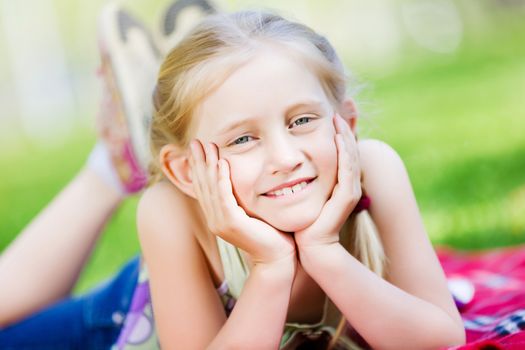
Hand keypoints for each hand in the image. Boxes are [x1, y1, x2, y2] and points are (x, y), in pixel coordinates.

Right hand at [189, 140, 295, 265]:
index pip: (204, 188)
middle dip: (199, 162)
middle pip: (203, 185)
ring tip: (207, 146)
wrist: (278, 257)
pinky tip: (221, 163)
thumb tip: (242, 180)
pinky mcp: (231, 223)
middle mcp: (215, 219)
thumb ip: (242, 198)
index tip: (198, 148)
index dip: (199, 167)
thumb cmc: (271, 234)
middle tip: (195, 142)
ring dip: (208, 165)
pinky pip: (223, 196)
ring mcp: (220, 223)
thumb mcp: (252, 212)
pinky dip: (221, 178)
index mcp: (217, 217)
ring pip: (211, 188)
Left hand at [294, 114, 361, 249]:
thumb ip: (299, 180)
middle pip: (349, 151)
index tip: (327, 116)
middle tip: (335, 111)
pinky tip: (338, 137)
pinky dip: (344, 152)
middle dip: (343, 130)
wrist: (311, 248)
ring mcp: (349, 190)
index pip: (341, 152)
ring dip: (345, 136)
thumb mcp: (300, 196)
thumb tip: (286, 165)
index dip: (337, 134)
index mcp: (338, 183)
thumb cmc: (303, 223)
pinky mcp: (346, 197)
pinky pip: (348, 169)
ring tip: (337, 118)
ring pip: (350, 156)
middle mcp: (348, 184)